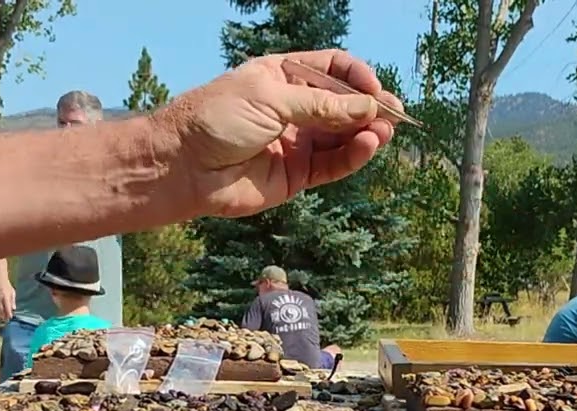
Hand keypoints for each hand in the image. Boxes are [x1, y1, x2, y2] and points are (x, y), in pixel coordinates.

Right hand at [0, 281, 15, 322]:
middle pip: (1, 309)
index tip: (10, 317)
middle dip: (4, 315)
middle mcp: (0, 298)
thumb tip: (14, 308)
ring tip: (3, 318)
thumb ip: (13, 301)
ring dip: (0, 314)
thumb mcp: (12, 292)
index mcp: (6, 296)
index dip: (8, 312)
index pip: (7, 306)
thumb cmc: (7, 286)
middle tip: (6, 320)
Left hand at [154, 49, 402, 217]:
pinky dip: (353, 156)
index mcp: (283, 76)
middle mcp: (294, 108)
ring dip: (367, 134)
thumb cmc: (216, 120)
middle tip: (394, 114)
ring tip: (384, 132)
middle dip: (370, 108)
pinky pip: (333, 165)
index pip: (333, 69)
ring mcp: (296, 142)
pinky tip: (367, 146)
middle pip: (344, 105)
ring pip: (343, 137)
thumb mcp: (271, 98)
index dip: (356, 77)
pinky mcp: (297, 176)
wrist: (182, 166)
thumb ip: (322, 105)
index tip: (372, 88)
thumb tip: (369, 107)